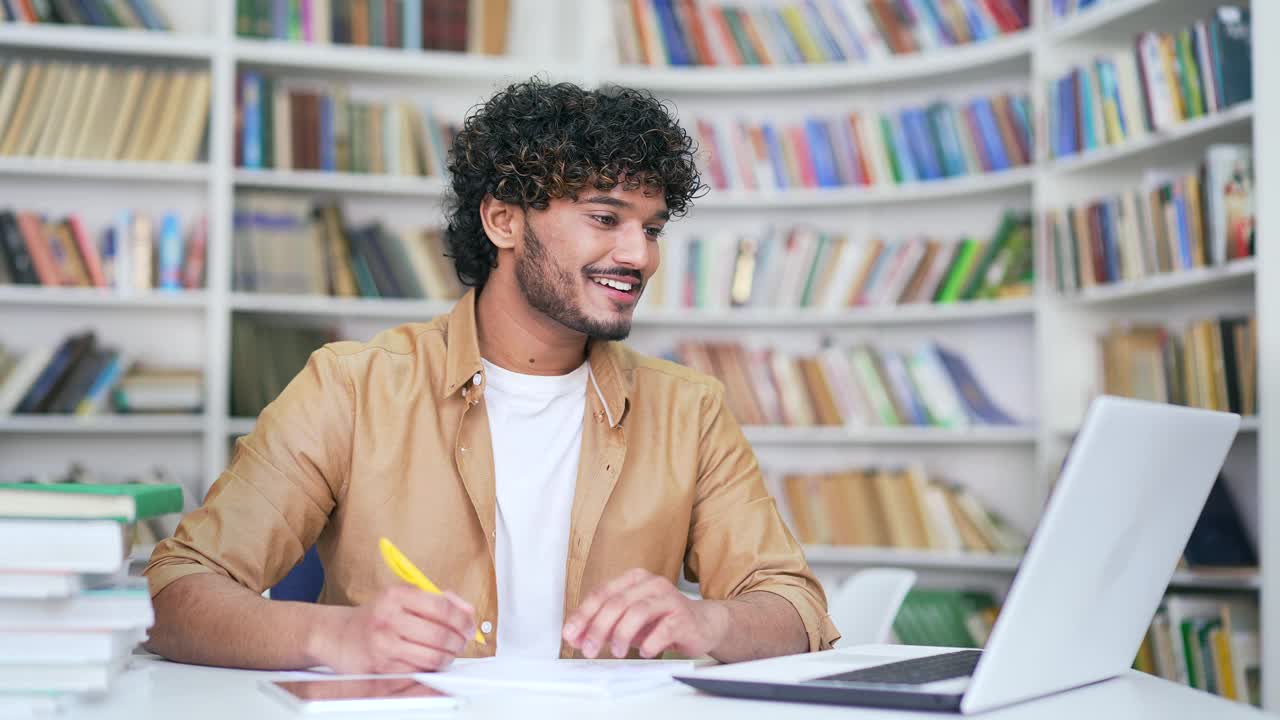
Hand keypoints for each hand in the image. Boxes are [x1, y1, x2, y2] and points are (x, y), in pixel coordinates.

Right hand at [308, 585, 476, 672]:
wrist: (338, 635)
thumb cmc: (376, 615)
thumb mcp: (403, 597)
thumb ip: (437, 600)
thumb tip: (468, 612)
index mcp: (397, 595)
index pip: (442, 607)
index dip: (463, 619)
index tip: (469, 626)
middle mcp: (389, 618)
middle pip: (440, 635)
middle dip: (458, 642)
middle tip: (461, 642)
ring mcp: (384, 645)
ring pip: (432, 657)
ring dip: (447, 658)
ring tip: (447, 653)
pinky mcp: (381, 667)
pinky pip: (418, 671)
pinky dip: (430, 669)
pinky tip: (429, 661)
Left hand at [562, 568, 729, 659]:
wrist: (702, 625)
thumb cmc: (661, 622)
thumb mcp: (628, 624)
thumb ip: (603, 627)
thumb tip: (575, 637)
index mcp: (633, 580)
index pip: (601, 593)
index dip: (583, 614)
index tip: (570, 634)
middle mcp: (651, 584)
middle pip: (617, 602)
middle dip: (598, 627)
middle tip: (588, 649)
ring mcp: (669, 598)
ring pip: (637, 611)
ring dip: (621, 634)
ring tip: (616, 652)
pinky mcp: (684, 616)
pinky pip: (664, 628)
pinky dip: (650, 642)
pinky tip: (644, 652)